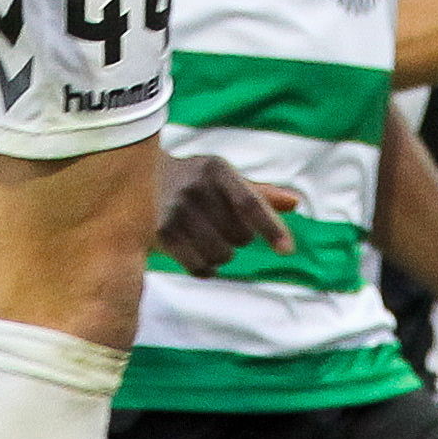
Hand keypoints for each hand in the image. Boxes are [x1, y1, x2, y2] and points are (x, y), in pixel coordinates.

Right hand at [153, 153, 298, 275]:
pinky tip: (203, 257)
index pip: (250, 203)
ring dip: (223, 254)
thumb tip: (295, 203)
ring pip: (222, 255)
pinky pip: (199, 268)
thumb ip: (259, 193)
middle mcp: (195, 188)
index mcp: (216, 169)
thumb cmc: (196, 180)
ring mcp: (177, 211)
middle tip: (223, 224)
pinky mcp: (163, 234)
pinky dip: (207, 269)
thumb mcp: (224, 178)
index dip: (271, 228)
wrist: (143, 178)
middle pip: (240, 236)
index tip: (288, 251)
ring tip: (210, 238)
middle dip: (239, 237)